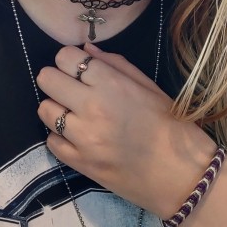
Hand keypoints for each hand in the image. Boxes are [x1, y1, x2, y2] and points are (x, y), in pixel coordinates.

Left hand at [36, 43, 215, 216]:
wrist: (182, 176)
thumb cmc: (172, 127)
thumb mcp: (150, 87)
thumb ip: (115, 64)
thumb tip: (86, 49)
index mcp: (111, 84)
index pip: (66, 57)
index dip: (70, 60)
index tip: (80, 69)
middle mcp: (91, 108)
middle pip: (46, 79)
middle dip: (57, 79)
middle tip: (72, 89)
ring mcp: (82, 138)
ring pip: (44, 109)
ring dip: (56, 107)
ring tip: (75, 114)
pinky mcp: (78, 163)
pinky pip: (50, 141)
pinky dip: (60, 136)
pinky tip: (77, 136)